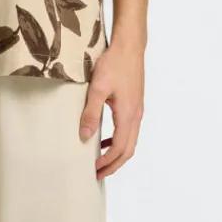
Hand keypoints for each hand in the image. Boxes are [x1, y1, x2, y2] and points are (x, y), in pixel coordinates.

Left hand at [78, 40, 144, 179]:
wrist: (129, 47)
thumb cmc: (114, 64)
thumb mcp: (97, 89)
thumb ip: (90, 113)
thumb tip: (84, 135)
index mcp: (128, 115)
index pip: (118, 148)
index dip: (106, 162)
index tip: (93, 170)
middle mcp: (136, 116)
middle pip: (128, 150)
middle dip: (113, 165)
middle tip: (98, 174)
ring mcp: (137, 110)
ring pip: (130, 141)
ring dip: (117, 154)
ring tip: (101, 161)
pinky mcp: (135, 104)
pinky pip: (129, 130)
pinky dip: (118, 140)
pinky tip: (104, 139)